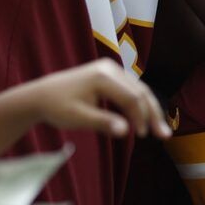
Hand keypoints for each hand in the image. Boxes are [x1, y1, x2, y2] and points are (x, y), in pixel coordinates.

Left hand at [15, 59, 170, 140]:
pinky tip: (144, 119)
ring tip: (159, 129)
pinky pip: (130, 89)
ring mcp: (110, 69)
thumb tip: (125, 131)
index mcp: (102, 77)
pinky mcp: (109, 74)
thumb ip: (102, 123)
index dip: (141, 118)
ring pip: (138, 89)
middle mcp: (109, 68)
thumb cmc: (57, 108)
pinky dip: (139, 104)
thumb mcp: (78, 118)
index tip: (141, 136)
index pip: (132, 97)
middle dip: (153, 114)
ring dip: (149, 109)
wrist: (41, 95)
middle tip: (163, 136)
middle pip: (140, 91)